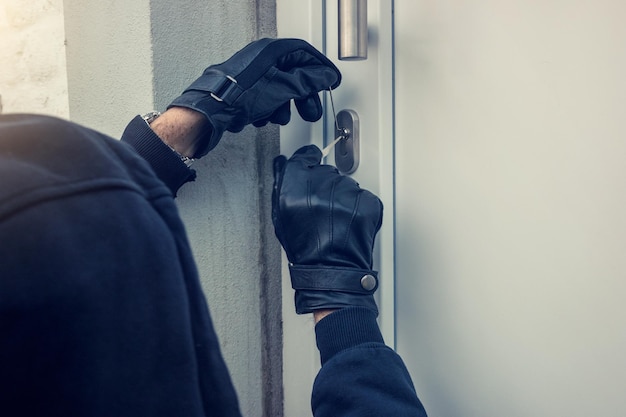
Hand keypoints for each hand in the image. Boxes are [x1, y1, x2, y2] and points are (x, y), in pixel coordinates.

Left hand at [169, 38, 340, 157]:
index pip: (305, 54)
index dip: (320, 69)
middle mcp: (261, 59)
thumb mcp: (284, 88)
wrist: (212, 111)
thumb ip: (308, 81)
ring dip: (283, 107)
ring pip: (279, 90)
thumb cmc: (240, 95)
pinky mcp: (244, 89)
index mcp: (272, 51)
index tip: (330, 81)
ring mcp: (252, 74)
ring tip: (277, 117)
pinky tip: (262, 118)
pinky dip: (268, 110)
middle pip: (293, 75)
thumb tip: (326, 76)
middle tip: (310, 110)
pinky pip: (265, 98)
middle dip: (301, 97)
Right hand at [272, 145, 382, 314]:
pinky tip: (347, 223)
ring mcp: (347, 193)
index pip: (305, 156)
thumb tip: (284, 164)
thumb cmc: (305, 249)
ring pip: (345, 183)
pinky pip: (362, 196)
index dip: (307, 161)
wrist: (331, 270)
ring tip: (335, 221)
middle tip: (321, 209)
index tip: (310, 162)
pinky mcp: (367, 202)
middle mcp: (322, 185)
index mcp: (296, 186)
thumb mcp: (281, 216)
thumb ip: (282, 186)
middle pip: (326, 171)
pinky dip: (357, 207)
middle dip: (324, 185)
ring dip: (341, 197)